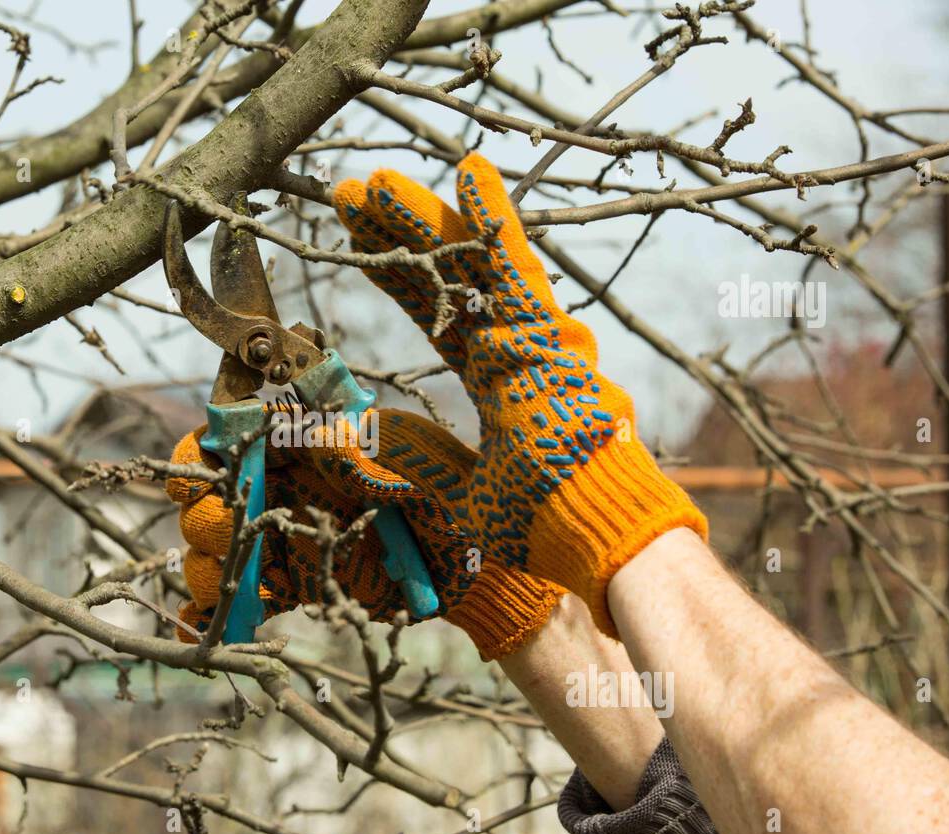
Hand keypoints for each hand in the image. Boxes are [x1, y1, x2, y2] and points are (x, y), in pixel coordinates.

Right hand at [167, 407, 560, 658]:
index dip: (201, 457)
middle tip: (232, 526)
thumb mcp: (403, 450)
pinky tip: (208, 627)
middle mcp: (280, 493)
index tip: (206, 469)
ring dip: (209, 570)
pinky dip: (219, 619)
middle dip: (207, 517)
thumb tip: (309, 431)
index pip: (226, 444)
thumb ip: (353, 445)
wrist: (480, 557)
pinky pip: (245, 606)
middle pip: (207, 505)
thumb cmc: (445, 484)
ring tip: (229, 581)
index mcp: (297, 448)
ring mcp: (284, 544)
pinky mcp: (296, 589)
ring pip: (214, 559)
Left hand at [333, 154, 706, 633]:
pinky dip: (495, 222)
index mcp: (501, 381)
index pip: (438, 312)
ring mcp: (537, 341)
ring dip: (426, 219)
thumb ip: (414, 456)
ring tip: (377, 182)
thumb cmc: (540, 533)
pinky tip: (468, 173)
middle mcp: (518, 350)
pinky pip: (517, 272)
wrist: (598, 545)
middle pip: (448, 277)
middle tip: (350, 193)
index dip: (398, 274)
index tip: (356, 237)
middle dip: (399, 234)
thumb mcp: (457, 495)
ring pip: (474, 263)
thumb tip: (361, 427)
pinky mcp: (552, 343)